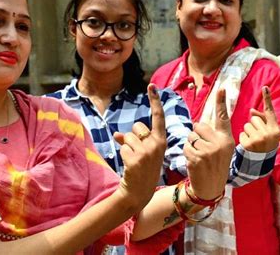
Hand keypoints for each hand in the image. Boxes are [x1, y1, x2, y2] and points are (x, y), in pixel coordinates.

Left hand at [113, 84, 166, 209]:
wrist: (138, 193)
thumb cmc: (142, 171)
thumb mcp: (144, 153)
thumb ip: (135, 140)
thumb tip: (118, 135)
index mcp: (161, 141)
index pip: (158, 117)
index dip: (155, 101)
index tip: (151, 85)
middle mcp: (156, 144)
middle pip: (137, 127)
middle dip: (132, 136)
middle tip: (137, 153)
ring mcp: (146, 152)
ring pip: (127, 137)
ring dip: (126, 147)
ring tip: (133, 161)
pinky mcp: (135, 159)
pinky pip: (122, 147)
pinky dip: (122, 155)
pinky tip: (129, 166)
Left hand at [185, 89, 234, 199]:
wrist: (211, 188)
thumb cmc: (215, 166)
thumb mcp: (222, 149)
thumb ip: (215, 135)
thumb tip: (199, 123)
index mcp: (227, 139)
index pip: (223, 117)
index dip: (221, 102)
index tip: (221, 89)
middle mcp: (220, 143)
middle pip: (199, 126)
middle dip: (197, 135)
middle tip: (203, 149)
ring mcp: (208, 150)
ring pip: (191, 136)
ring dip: (191, 145)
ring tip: (200, 157)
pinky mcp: (197, 157)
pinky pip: (186, 146)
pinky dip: (187, 153)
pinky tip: (195, 162)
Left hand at [240, 86, 279, 151]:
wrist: (262, 164)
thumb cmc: (266, 145)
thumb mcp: (270, 134)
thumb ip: (263, 120)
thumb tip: (252, 110)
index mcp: (275, 130)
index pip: (270, 112)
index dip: (267, 99)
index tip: (265, 87)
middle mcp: (268, 134)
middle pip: (254, 119)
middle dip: (254, 126)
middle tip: (258, 137)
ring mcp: (258, 139)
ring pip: (246, 125)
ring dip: (248, 132)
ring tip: (254, 142)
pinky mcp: (248, 144)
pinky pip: (242, 134)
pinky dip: (243, 139)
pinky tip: (249, 146)